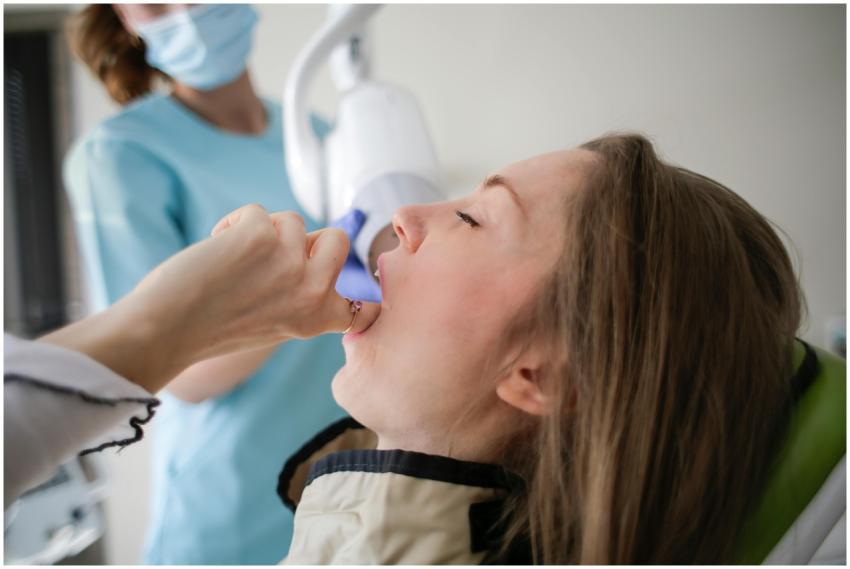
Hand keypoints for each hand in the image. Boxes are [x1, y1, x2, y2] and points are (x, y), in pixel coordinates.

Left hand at [43, 205, 380, 391]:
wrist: (164, 329)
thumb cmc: (211, 328)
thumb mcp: (274, 323)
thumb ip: (301, 293)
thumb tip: (311, 243)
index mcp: (319, 318)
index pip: (366, 307)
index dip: (368, 295)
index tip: (369, 297)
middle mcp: (314, 291)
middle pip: (338, 240)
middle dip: (306, 239)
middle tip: (271, 259)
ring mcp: (292, 261)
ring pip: (292, 221)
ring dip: (263, 231)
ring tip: (234, 261)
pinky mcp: (262, 234)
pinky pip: (258, 212)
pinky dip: (235, 224)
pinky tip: (217, 249)